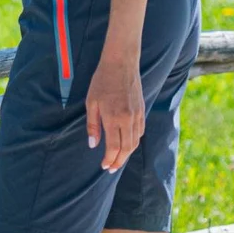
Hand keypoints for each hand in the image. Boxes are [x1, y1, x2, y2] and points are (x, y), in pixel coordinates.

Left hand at [85, 53, 145, 172]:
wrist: (121, 63)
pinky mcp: (142, 110)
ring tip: (118, 159)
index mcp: (113, 117)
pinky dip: (134, 141)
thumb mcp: (91, 102)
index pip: (113, 147)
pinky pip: (140, 131)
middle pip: (126, 148)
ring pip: (135, 141)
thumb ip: (93, 125)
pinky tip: (127, 144)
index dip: (109, 160)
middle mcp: (128, 119)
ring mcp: (137, 115)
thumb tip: (93, 145)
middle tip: (111, 168)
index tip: (104, 166)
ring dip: (127, 153)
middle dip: (119, 161)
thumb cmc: (102, 81)